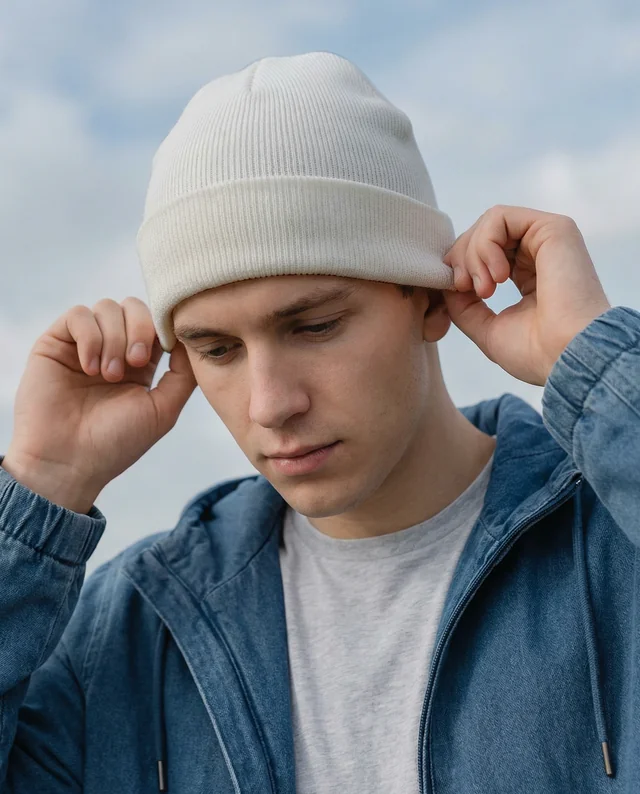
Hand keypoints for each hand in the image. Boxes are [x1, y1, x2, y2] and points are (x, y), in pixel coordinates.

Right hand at [4, 297, 196, 510]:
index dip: (164, 328)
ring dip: (114, 339)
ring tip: (109, 375)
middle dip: (141, 329)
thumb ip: (184, 375)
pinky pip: (78, 314)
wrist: (68, 462)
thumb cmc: (116, 443)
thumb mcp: (164, 410)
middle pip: (134, 307)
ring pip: (107, 307)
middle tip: (136, 362)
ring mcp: (84, 344)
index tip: (165, 350)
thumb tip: (192, 341)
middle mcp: (112, 349)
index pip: (156, 324)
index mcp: (139, 364)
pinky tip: (89, 368)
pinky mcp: (56, 342)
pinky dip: (90, 337)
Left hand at [441, 205, 611, 385]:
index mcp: (528, 276)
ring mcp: (547, 239)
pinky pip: (500, 217)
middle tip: (464, 288)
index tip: (458, 290)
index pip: (484, 253)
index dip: (460, 265)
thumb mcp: (486, 329)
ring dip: (473, 253)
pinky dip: (486, 243)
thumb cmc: (535, 352)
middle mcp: (539, 254)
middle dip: (462, 258)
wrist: (565, 356)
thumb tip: (446, 283)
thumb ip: (464, 305)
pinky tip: (497, 275)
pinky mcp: (553, 228)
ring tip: (484, 288)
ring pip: (489, 223)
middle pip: (483, 234)